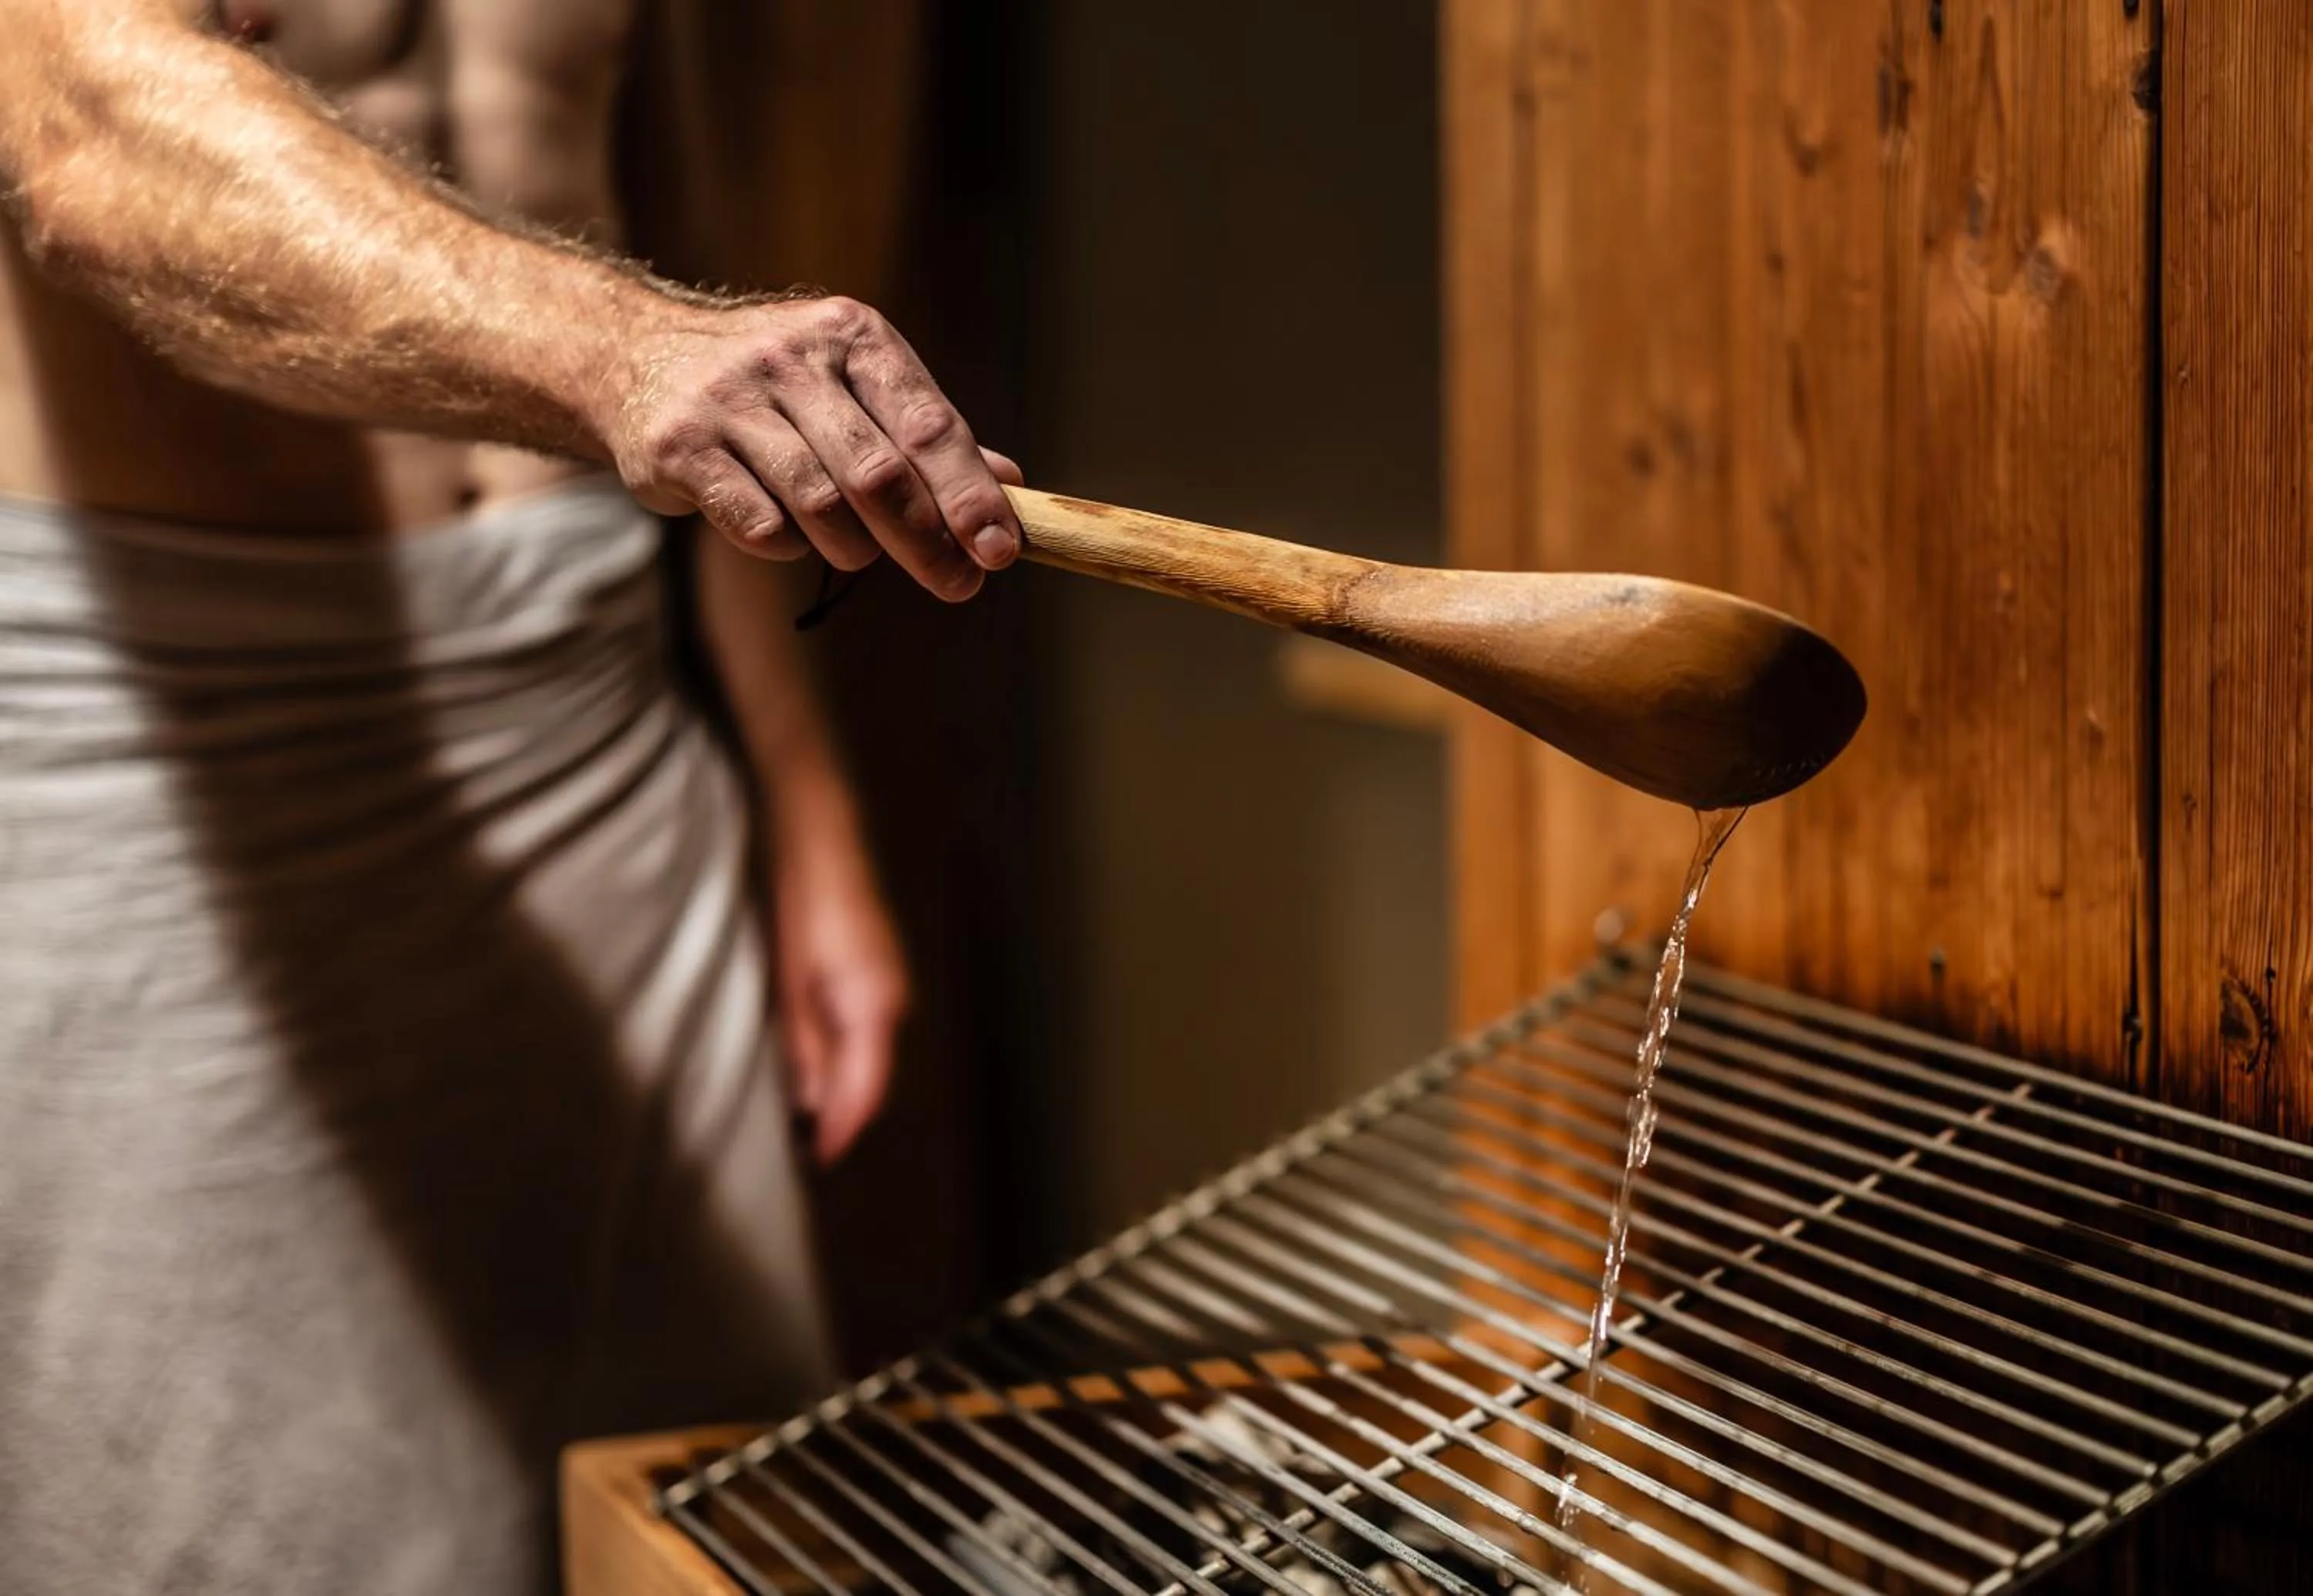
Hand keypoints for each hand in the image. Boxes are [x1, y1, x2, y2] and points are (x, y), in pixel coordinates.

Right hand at [606, 293, 1026, 600]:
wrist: (632, 355)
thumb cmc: (771, 382)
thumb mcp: (851, 380)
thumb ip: (923, 432)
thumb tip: (1010, 485)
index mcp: (851, 335)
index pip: (928, 426)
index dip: (969, 496)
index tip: (1002, 551)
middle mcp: (791, 359)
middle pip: (878, 475)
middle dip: (926, 542)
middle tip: (956, 583)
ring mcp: (730, 401)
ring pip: (821, 506)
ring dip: (853, 547)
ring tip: (857, 549)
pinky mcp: (680, 448)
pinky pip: (759, 525)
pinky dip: (788, 544)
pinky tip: (788, 530)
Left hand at [765, 779, 909, 1166]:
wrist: (821, 833)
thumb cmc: (799, 901)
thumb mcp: (789, 980)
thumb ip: (804, 1044)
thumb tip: (812, 1103)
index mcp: (876, 1005)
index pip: (867, 1089)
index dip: (843, 1129)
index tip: (819, 1161)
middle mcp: (895, 1000)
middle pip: (874, 1076)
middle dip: (844, 1112)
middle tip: (807, 1147)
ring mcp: (892, 983)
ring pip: (872, 1054)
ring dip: (844, 1084)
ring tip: (807, 1114)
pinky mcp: (879, 971)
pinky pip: (868, 1030)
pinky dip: (847, 1054)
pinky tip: (819, 1064)